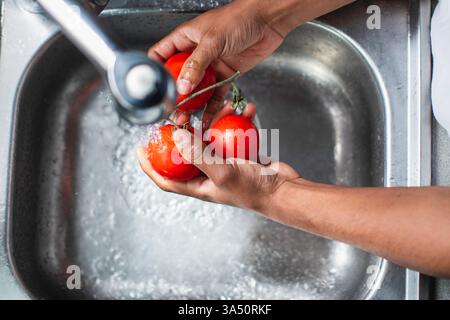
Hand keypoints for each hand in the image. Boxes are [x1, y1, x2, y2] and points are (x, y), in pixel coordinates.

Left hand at [136, 106, 299, 210]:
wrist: (284, 191)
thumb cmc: (253, 189)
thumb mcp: (222, 171)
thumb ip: (197, 154)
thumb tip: (176, 135)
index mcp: (199, 185)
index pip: (166, 180)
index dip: (149, 166)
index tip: (138, 150)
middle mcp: (209, 174)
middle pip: (186, 153)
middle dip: (182, 133)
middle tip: (178, 115)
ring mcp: (225, 163)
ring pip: (213, 138)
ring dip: (217, 120)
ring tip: (225, 105)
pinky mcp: (241, 153)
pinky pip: (235, 134)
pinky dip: (241, 122)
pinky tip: (248, 110)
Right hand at [148, 0, 284, 126]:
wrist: (267, 22)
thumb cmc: (239, 19)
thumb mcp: (212, 41)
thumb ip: (196, 64)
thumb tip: (182, 85)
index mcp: (185, 39)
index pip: (161, 55)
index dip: (156, 71)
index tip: (155, 88)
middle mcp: (195, 53)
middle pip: (178, 77)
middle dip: (174, 95)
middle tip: (172, 109)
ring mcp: (210, 65)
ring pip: (196, 89)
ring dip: (191, 104)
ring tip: (186, 118)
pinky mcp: (225, 75)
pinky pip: (215, 94)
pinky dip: (211, 107)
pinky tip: (206, 118)